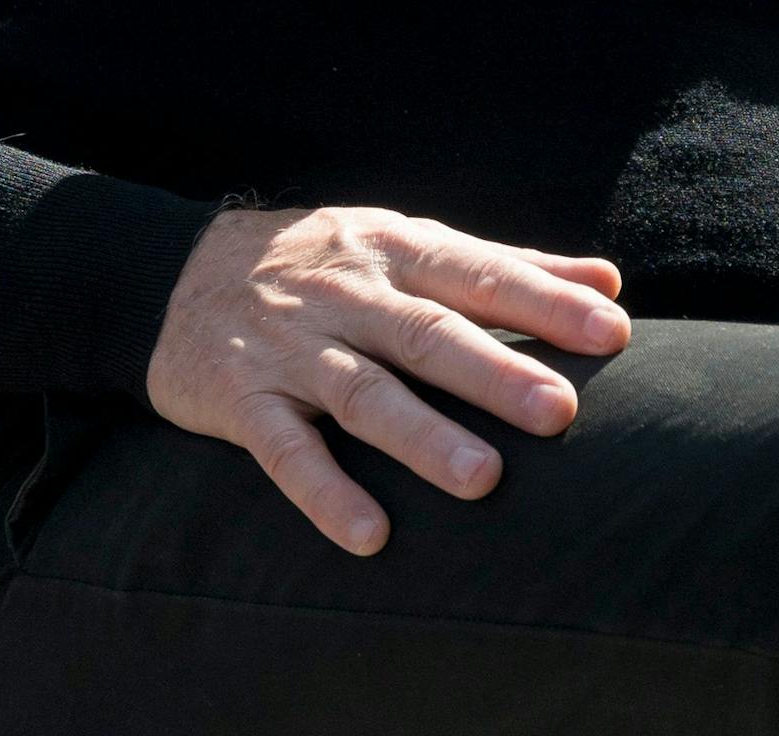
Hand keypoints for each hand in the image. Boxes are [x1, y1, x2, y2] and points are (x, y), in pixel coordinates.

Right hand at [146, 206, 630, 554]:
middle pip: (425, 333)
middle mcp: (343, 294)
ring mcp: (289, 348)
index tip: (612, 329)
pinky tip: (368, 534)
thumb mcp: (400, 244)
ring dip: (420, 436)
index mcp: (391, 251)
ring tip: (482, 480)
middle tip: (561, 412)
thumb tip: (608, 279)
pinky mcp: (240, 398)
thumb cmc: (319, 265)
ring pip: (360, 392)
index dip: (544, 301)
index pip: (476, 273)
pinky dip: (323, 490)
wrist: (167, 273)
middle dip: (494, 371)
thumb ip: (501, 265)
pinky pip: (282, 449)